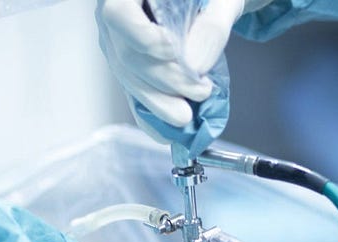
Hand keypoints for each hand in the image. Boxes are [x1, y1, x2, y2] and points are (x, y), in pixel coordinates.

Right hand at [95, 0, 270, 137]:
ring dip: (159, 103)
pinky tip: (167, 133)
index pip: (119, 14)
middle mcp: (115, 15)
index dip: (144, 40)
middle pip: (126, 55)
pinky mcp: (129, 69)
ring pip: (128, 80)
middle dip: (164, 80)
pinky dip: (151, 117)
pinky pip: (132, 94)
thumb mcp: (222, 0)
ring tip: (189, 115)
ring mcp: (117, 44)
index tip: (175, 52)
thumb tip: (195, 64)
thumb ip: (211, 24)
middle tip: (200, 90)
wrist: (209, 1)